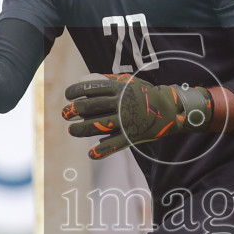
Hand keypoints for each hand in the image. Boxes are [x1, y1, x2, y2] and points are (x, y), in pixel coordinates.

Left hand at [62, 74, 213, 159]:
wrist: (169, 109)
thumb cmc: (145, 94)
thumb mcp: (128, 83)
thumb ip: (106, 81)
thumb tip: (83, 80)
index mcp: (120, 89)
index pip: (92, 88)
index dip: (76, 91)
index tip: (67, 95)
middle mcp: (122, 103)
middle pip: (91, 106)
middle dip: (74, 110)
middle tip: (65, 114)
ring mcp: (127, 120)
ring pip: (98, 125)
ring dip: (81, 129)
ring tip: (71, 130)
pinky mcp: (132, 135)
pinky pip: (114, 144)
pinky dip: (102, 150)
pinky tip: (91, 153)